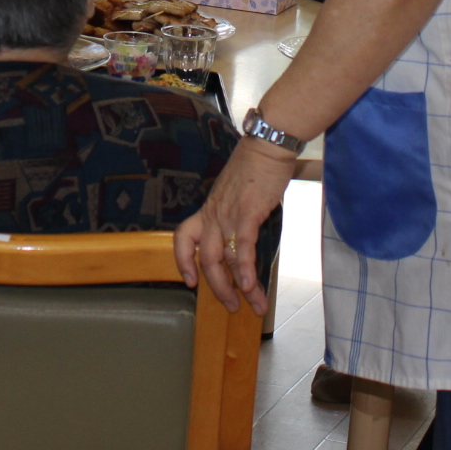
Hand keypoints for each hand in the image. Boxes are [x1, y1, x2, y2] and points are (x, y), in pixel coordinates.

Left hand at [174, 137, 297, 314]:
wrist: (267, 143)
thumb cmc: (256, 164)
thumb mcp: (237, 192)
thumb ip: (236, 213)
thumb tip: (246, 232)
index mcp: (210, 208)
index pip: (184, 236)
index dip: (182, 261)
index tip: (189, 281)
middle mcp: (214, 213)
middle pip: (205, 258)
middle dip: (218, 287)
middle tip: (231, 306)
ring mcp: (228, 214)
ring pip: (225, 259)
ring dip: (240, 286)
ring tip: (254, 304)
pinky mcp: (248, 212)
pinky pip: (242, 247)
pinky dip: (247, 269)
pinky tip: (253, 286)